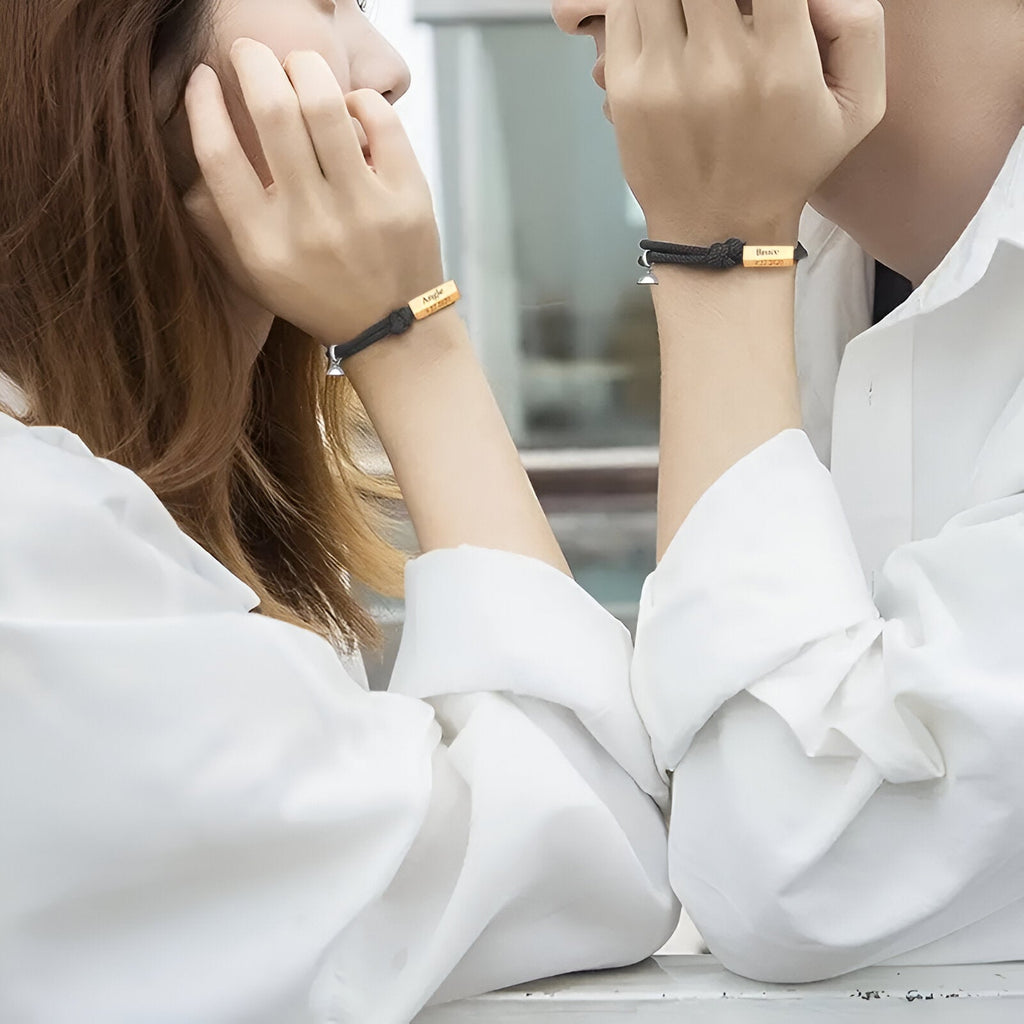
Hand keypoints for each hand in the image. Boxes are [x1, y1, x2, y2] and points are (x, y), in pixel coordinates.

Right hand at [183, 39, 442, 346]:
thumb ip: (216, 221)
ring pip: (325, 103)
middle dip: (253, 62)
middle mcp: (310, 224)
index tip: (203, 78)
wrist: (392, 331)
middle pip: (271, 111)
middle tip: (250, 53)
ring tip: (297, 68)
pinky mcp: (407, 199)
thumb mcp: (254, 274)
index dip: (201, 102)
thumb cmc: (317, 294)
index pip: (217, 154)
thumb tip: (190, 151)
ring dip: (304, 67)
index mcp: (263, 243)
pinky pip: (380, 120)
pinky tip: (348, 106)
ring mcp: (363, 210)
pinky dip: (359, 98)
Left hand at [605, 0, 886, 242]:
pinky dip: (641, 2)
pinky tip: (665, 22)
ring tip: (697, 15)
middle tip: (726, 9)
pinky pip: (623, 9)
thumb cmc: (789, 166)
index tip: (764, 1)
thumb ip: (859, 24)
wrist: (719, 231)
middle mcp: (719, 64)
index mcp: (781, 61)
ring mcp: (664, 77)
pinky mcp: (626, 89)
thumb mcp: (858, 106)